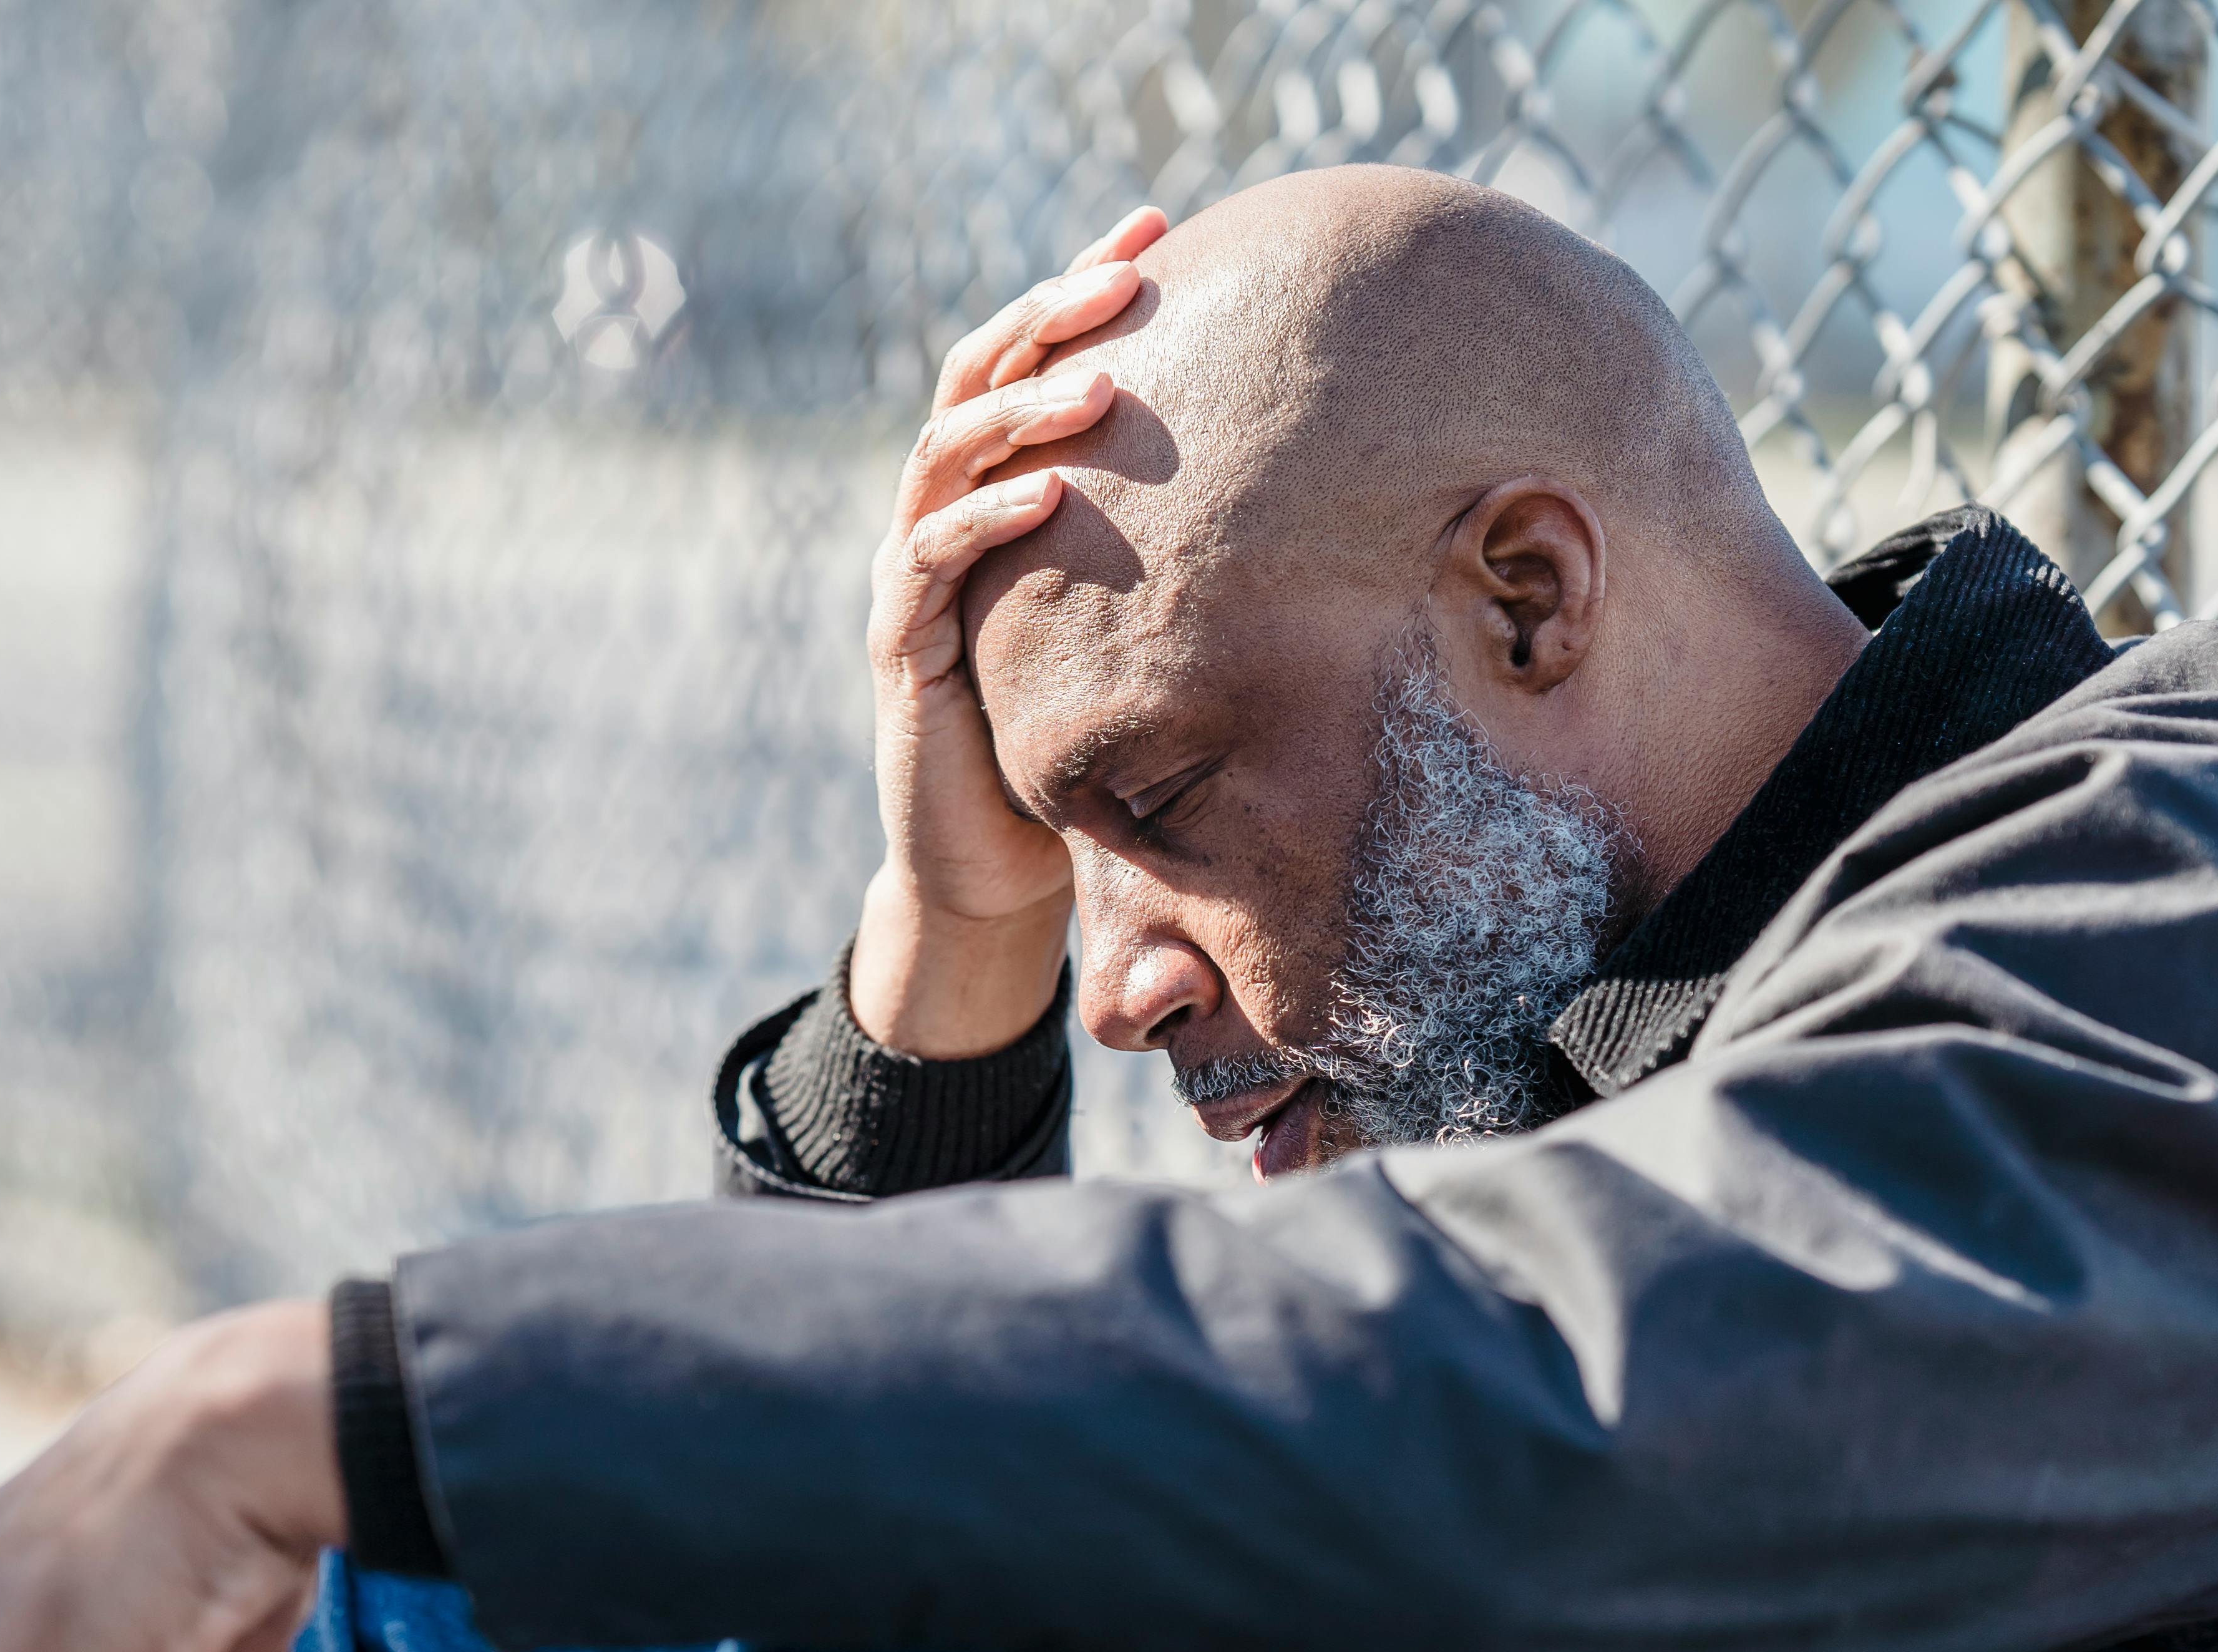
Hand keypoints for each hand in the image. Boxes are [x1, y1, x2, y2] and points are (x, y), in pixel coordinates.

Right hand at [854, 206, 1165, 1057]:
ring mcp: (910, 574)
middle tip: (1129, 267)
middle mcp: (942, 513)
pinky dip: (987, 519)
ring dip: (1023, 408)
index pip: (1027, 357)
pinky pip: (931, 560)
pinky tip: (1049, 493)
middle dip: (1050, 311)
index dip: (1079, 283)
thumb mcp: (1137, 627)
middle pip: (980, 374)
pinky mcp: (900, 646)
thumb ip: (1180, 554)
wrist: (996, 866)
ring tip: (1101, 379)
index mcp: (995, 490)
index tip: (1155, 220)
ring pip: (947, 452)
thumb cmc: (1074, 741)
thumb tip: (1317, 480)